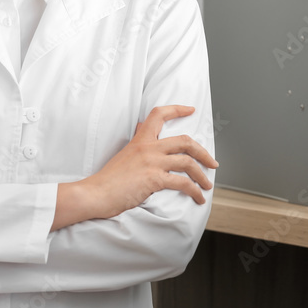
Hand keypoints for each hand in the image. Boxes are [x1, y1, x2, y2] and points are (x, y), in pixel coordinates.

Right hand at [64, 105, 218, 224]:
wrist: (95, 194)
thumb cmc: (108, 179)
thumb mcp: (122, 154)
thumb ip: (135, 143)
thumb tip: (139, 128)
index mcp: (140, 140)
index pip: (158, 115)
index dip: (177, 109)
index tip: (191, 109)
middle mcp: (148, 147)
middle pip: (184, 141)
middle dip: (203, 152)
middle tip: (212, 162)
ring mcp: (152, 162)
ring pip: (188, 162)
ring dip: (202, 175)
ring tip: (207, 185)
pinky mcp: (154, 179)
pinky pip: (182, 183)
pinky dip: (194, 191)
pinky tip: (198, 198)